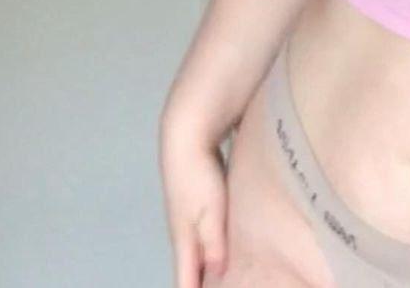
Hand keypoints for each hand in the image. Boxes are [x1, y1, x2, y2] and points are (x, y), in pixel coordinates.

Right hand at [159, 122, 228, 286]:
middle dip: (200, 282)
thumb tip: (217, 276)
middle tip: (222, 287)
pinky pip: (205, 229)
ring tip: (224, 276)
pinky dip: (213, 242)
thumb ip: (214, 244)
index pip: (185, 278)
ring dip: (206, 264)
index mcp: (184, 239)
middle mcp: (183, 230)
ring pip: (198, 247)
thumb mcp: (210, 213)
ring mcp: (188, 212)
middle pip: (190, 266)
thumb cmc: (199, 177)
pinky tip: (226, 241)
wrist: (186, 136)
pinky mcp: (198, 197)